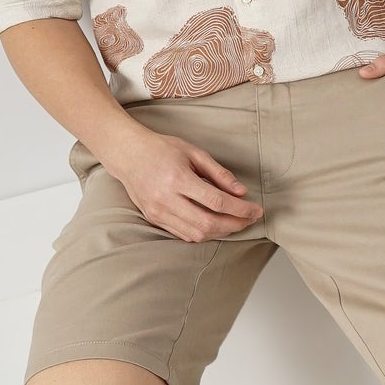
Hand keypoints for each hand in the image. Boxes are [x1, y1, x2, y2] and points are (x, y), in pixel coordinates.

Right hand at [115, 128, 263, 240]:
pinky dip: (203, 233)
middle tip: (250, 219)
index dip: (241, 209)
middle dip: (235, 224)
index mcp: (177, 178)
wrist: (128, 154)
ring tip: (236, 222)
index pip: (216, 201)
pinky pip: (184, 235)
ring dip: (221, 232)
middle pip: (208, 223)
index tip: (256, 210)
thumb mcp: (194, 152)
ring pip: (196, 234)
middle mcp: (166, 199)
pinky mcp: (154, 219)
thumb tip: (241, 192)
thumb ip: (219, 174)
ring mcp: (158, 212)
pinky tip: (215, 225)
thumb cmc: (162, 149)